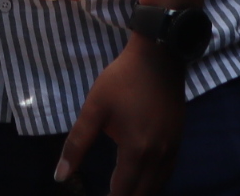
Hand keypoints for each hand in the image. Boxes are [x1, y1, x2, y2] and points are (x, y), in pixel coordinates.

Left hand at [56, 36, 184, 195]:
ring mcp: (172, 149)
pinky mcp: (178, 141)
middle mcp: (158, 156)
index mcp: (136, 150)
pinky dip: (153, 183)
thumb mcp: (94, 109)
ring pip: (157, 187)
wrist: (158, 57)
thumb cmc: (122, 80)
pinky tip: (142, 180)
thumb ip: (77, 144)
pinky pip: (167, 174)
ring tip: (121, 192)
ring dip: (139, 193)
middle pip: (142, 194)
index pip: (122, 192)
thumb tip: (60, 175)